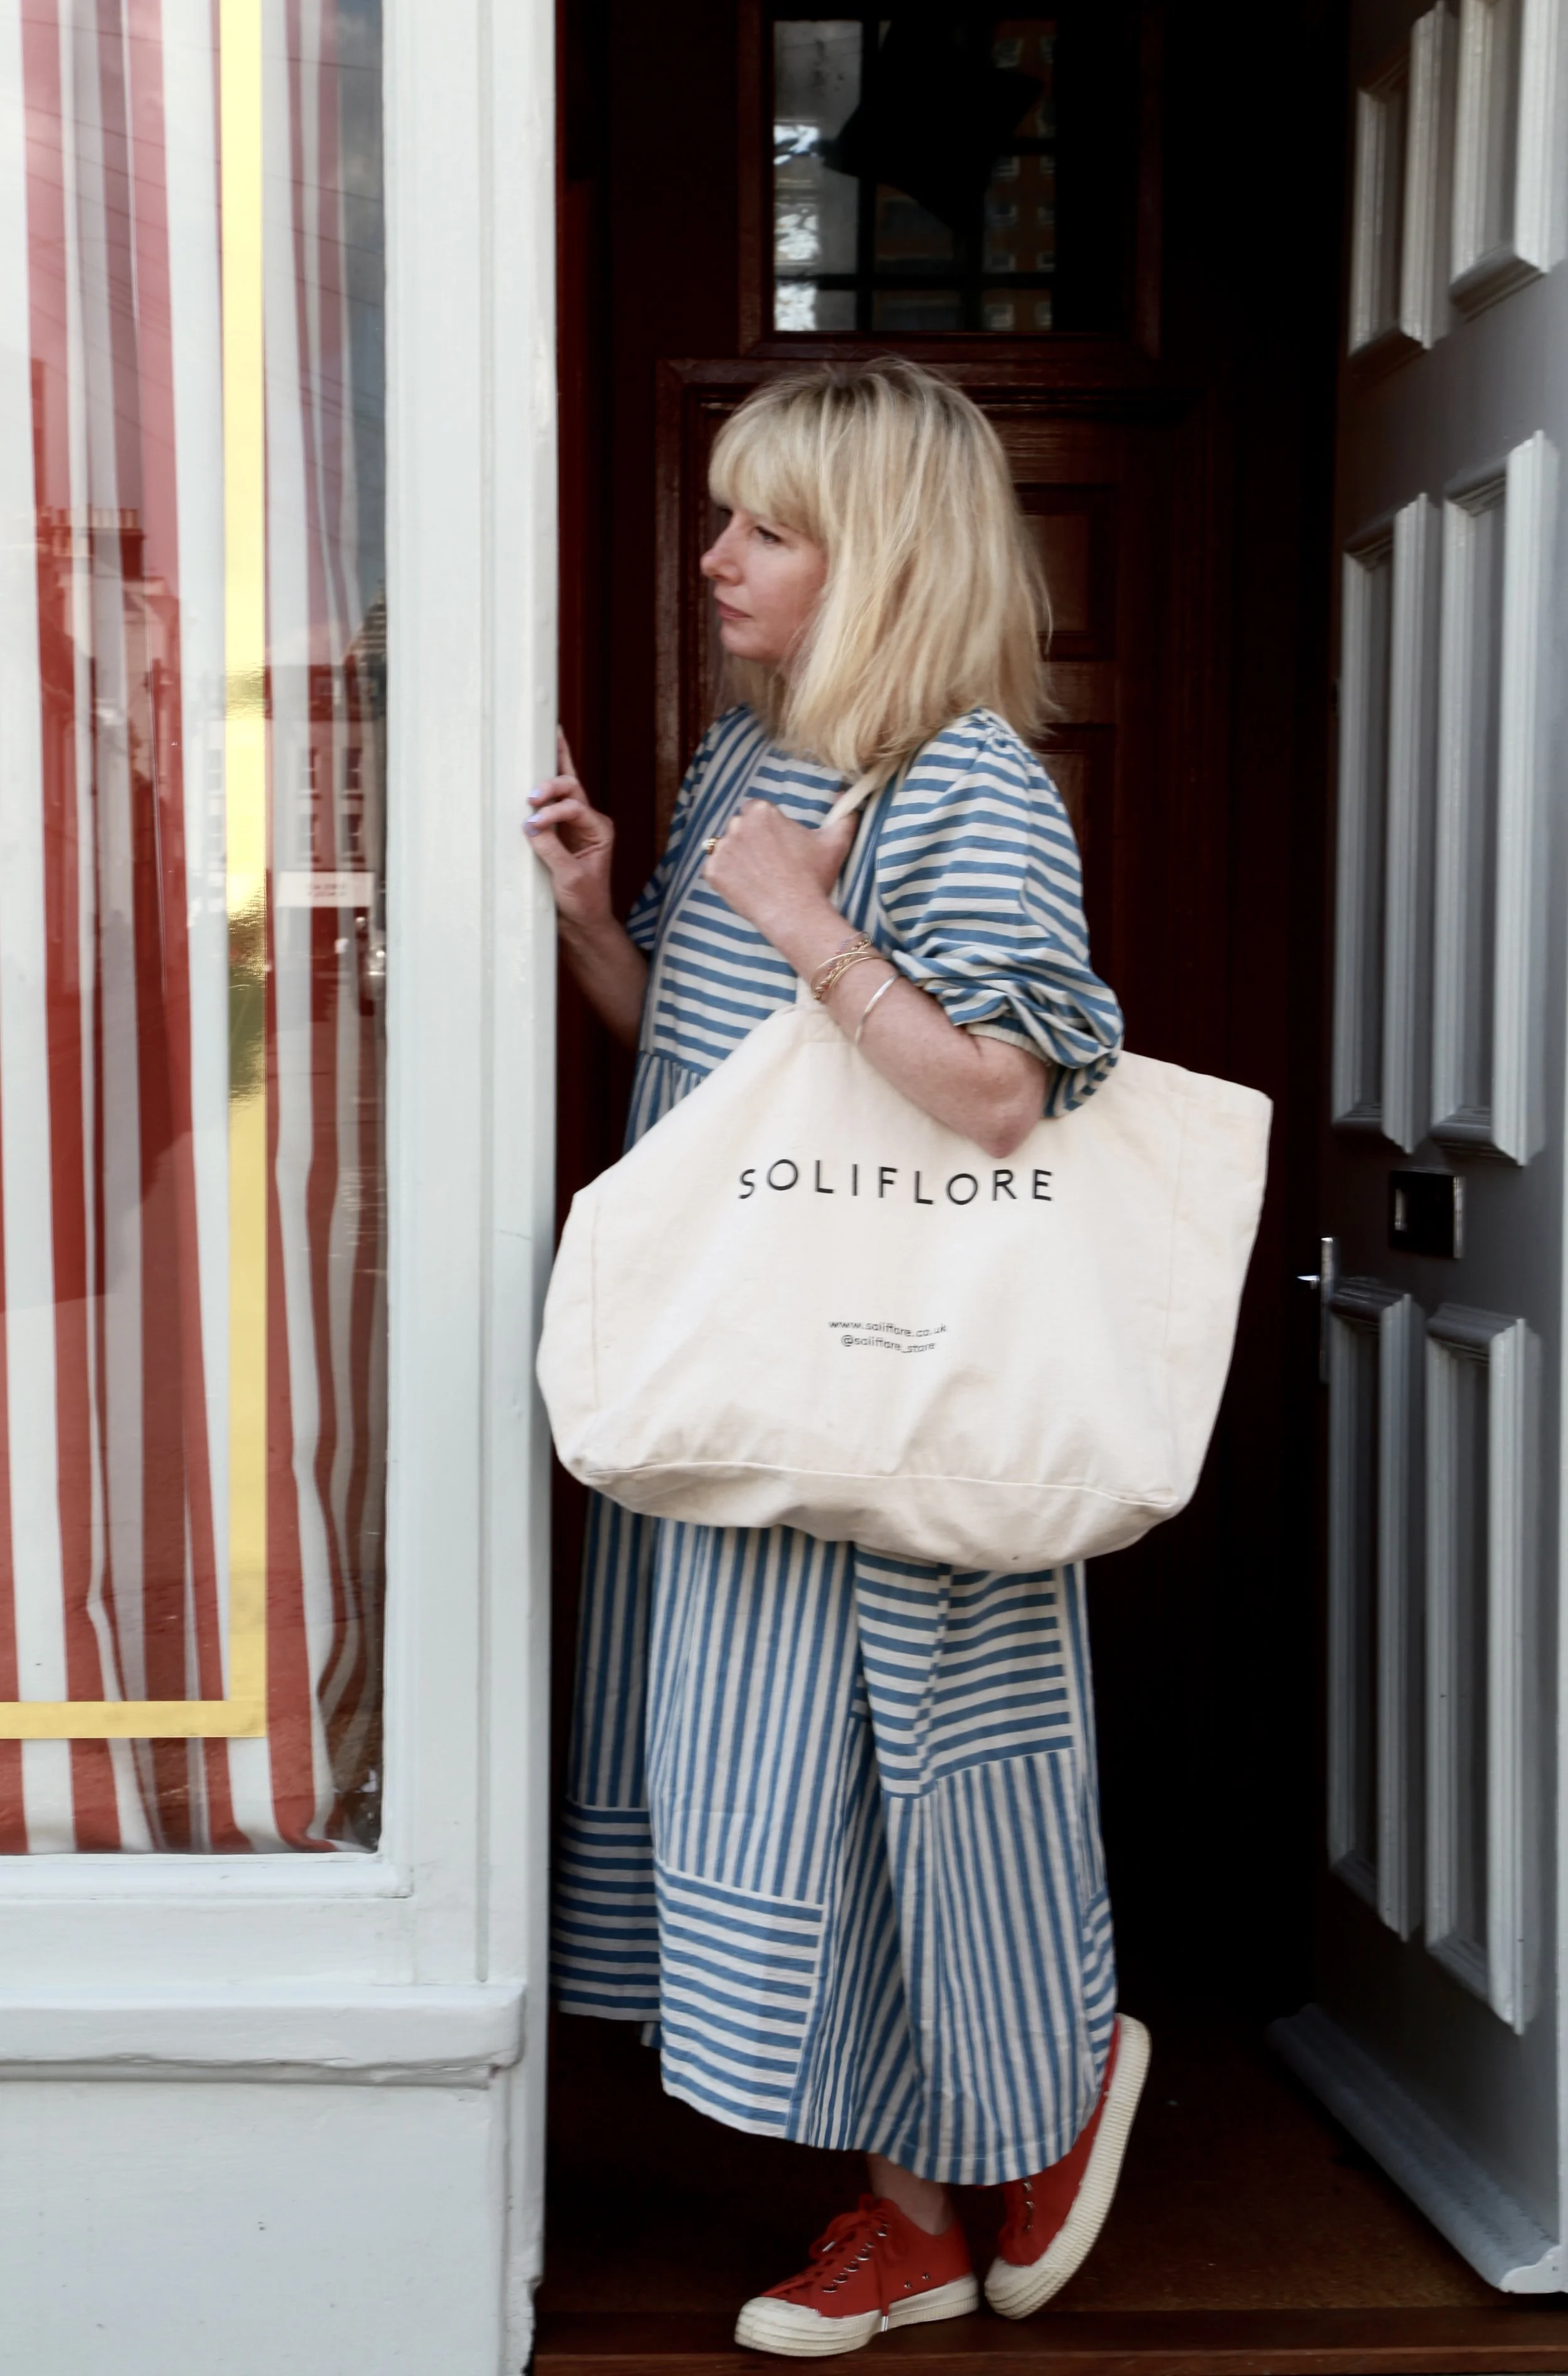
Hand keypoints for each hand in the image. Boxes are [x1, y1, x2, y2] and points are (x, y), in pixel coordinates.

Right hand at [526, 730, 614, 931]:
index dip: (552, 814)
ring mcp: (574, 825)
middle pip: (572, 788)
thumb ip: (552, 850)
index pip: (574, 809)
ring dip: (554, 766)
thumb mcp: (569, 878)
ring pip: (565, 786)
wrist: (583, 922)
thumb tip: (531, 825)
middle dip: (552, 785)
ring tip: (551, 735)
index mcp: (600, 830)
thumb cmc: (584, 902)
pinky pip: (552, 801)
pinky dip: (548, 778)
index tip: (532, 827)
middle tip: (531, 795)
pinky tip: (548, 754)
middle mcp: (589, 822)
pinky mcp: (559, 832)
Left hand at [704, 798, 856, 942]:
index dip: (765, 829)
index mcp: (762, 811)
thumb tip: (848, 801)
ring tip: (756, 877)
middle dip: (749, 841)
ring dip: (735, 858)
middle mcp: (738, 824)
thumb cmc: (815, 877)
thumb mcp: (835, 842)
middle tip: (767, 864)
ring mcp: (722, 848)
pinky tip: (744, 888)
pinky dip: (724, 878)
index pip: (755, 811)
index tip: (775, 846)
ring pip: (724, 848)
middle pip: (739, 827)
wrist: (796, 913)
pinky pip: (713, 869)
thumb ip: (844, 816)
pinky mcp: (712, 871)